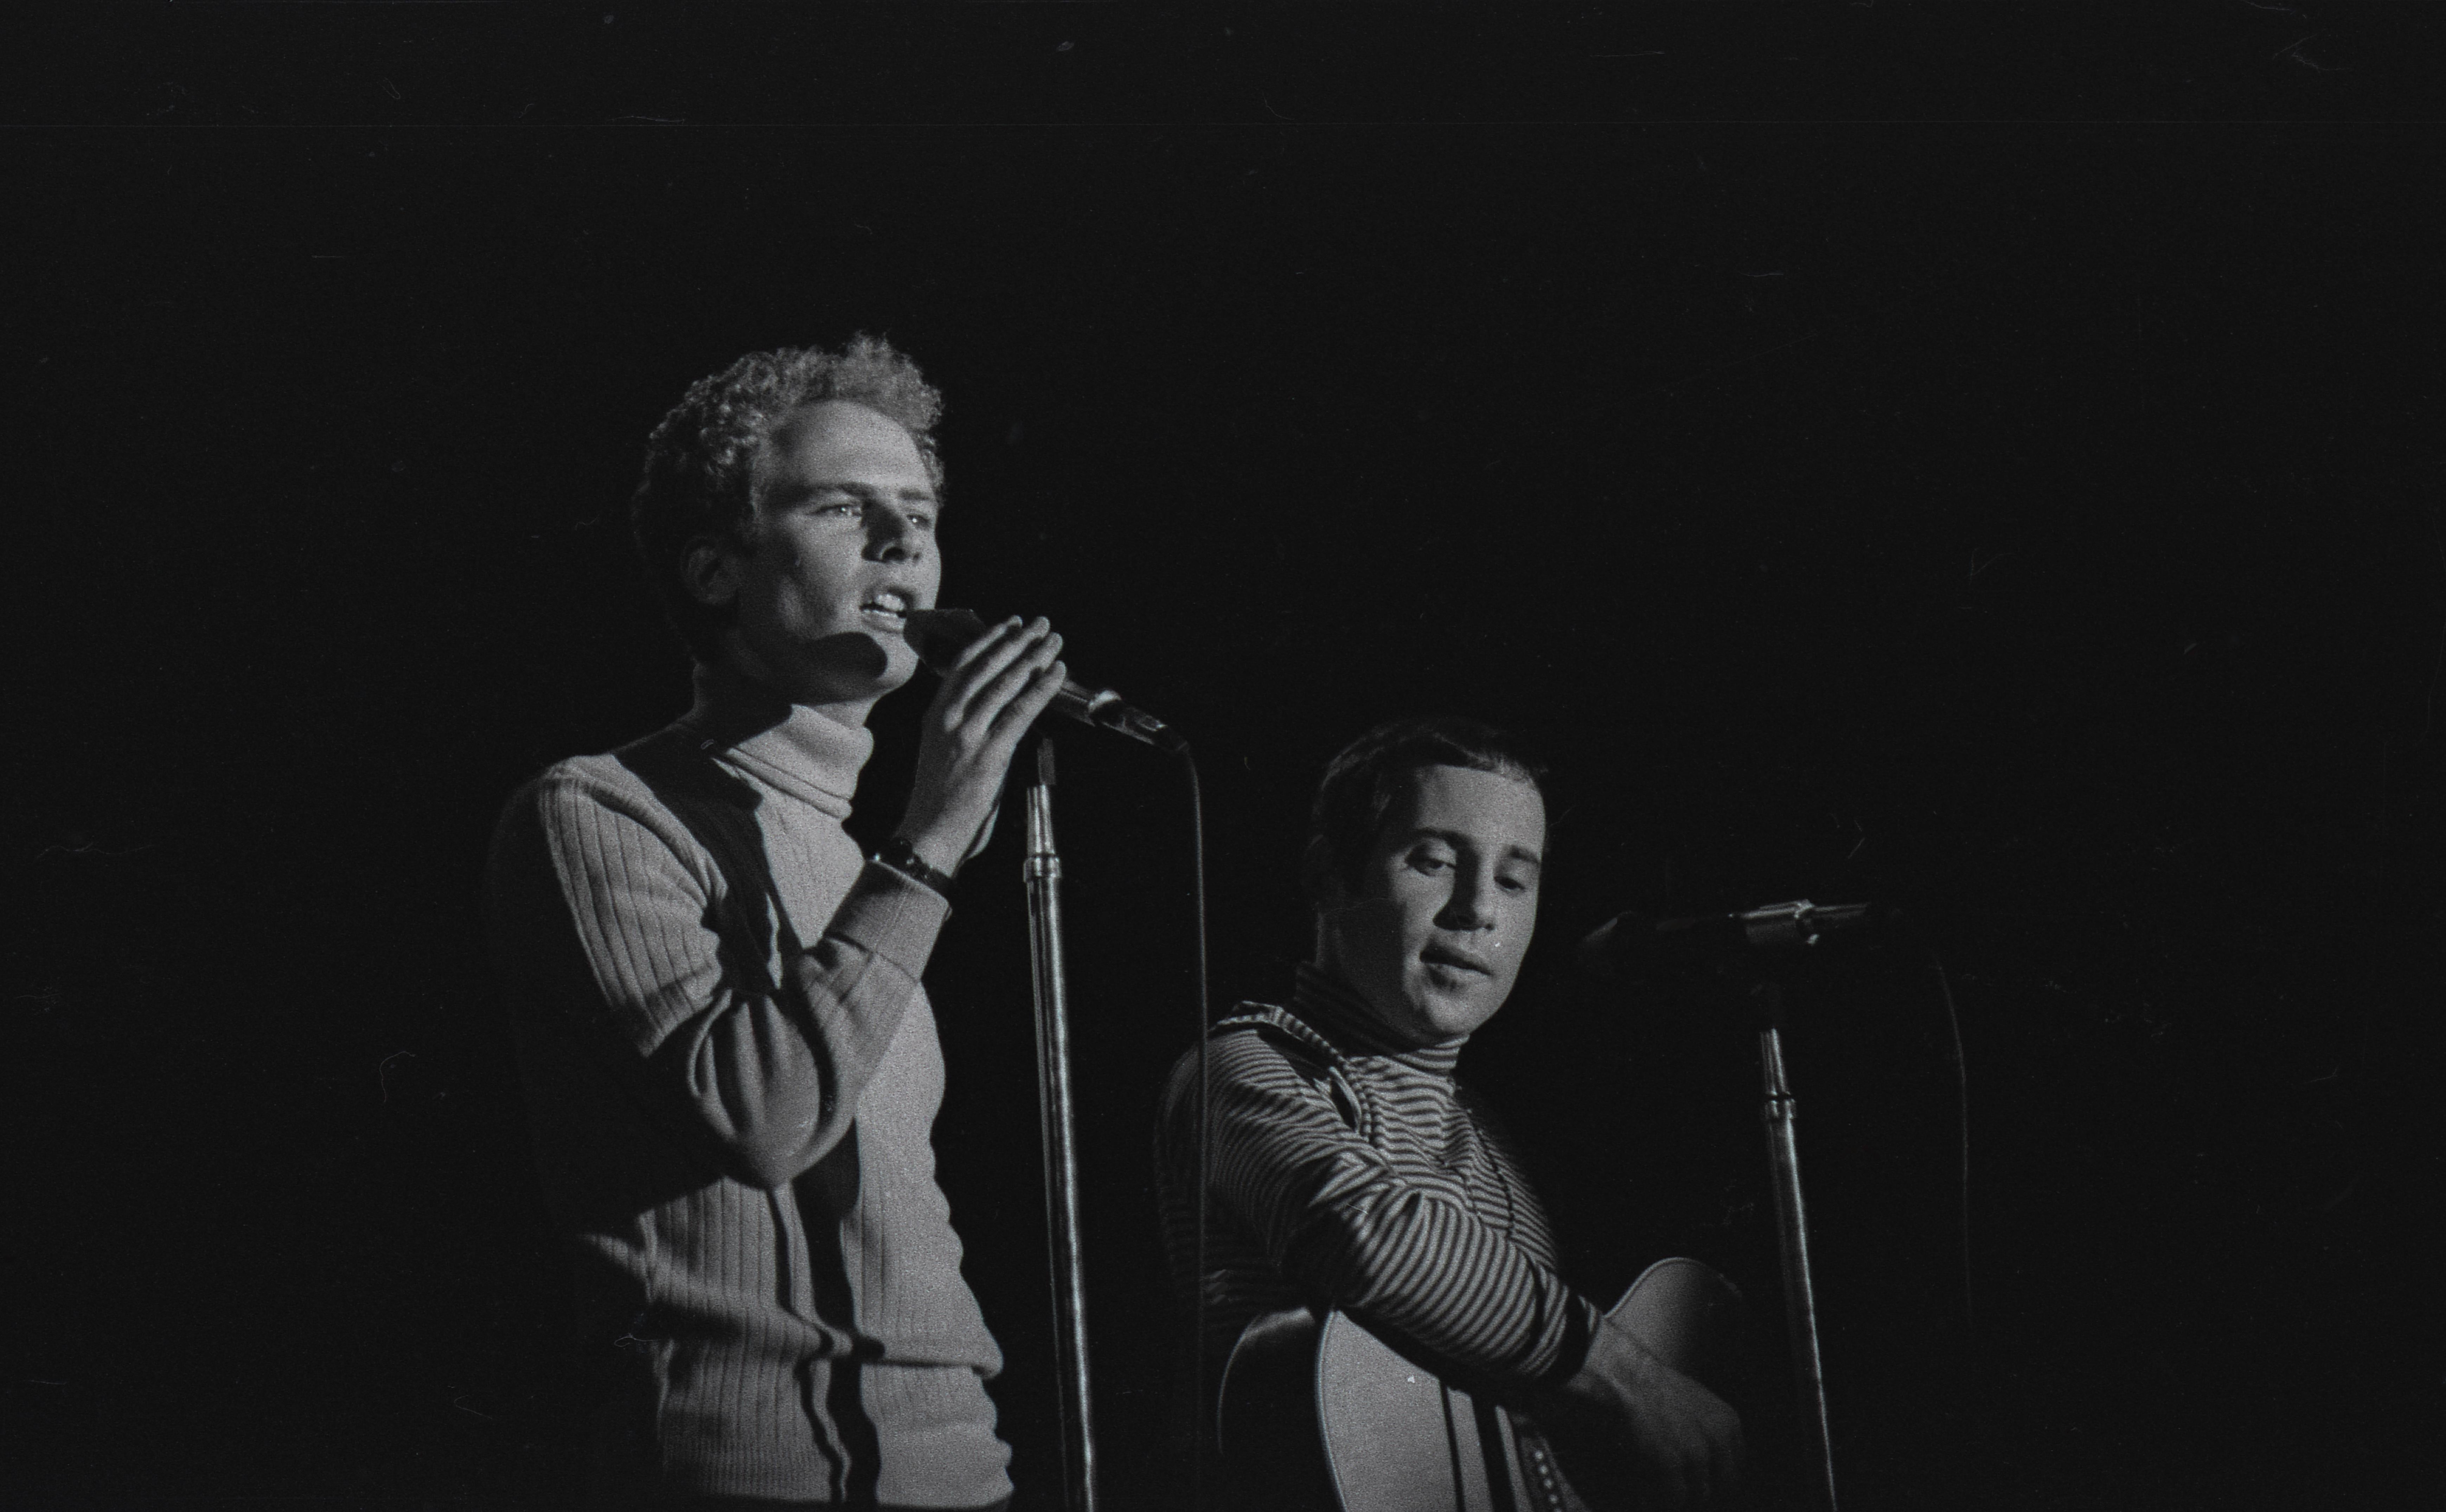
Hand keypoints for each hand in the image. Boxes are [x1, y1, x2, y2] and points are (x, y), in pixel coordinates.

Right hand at [894, 617, 1065, 874]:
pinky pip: (1020, 713)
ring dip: (1033, 658)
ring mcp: (968, 735)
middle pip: (987, 667)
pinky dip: (1041, 689)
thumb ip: (963, 728)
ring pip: (1005, 684)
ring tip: (1053, 641)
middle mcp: (949, 719)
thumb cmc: (938, 802)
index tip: (1010, 624)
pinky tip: (1056, 674)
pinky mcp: (989, 754)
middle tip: (1040, 624)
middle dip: (1018, 641)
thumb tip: (993, 711)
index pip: (963, 666)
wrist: (928, 836)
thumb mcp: (942, 752)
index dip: (990, 641)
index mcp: (936, 716)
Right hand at [1541, 1314, 1744, 1506]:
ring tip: (1659, 1485)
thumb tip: (1708, 1462)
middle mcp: (1719, 1439)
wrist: (1618, 1374)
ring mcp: (1697, 1453)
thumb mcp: (1695, 1403)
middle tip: (1678, 1486)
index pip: (1736, 1471)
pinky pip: (1675, 1499)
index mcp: (1728, 1423)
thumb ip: (1709, 1432)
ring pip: (1698, 1496)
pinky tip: (1648, 1487)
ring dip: (1679, 1495)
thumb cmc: (1647, 1386)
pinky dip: (1662, 1498)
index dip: (1716, 1481)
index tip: (1700, 1483)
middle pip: (1723, 1488)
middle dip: (1701, 1491)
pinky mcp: (1672, 1464)